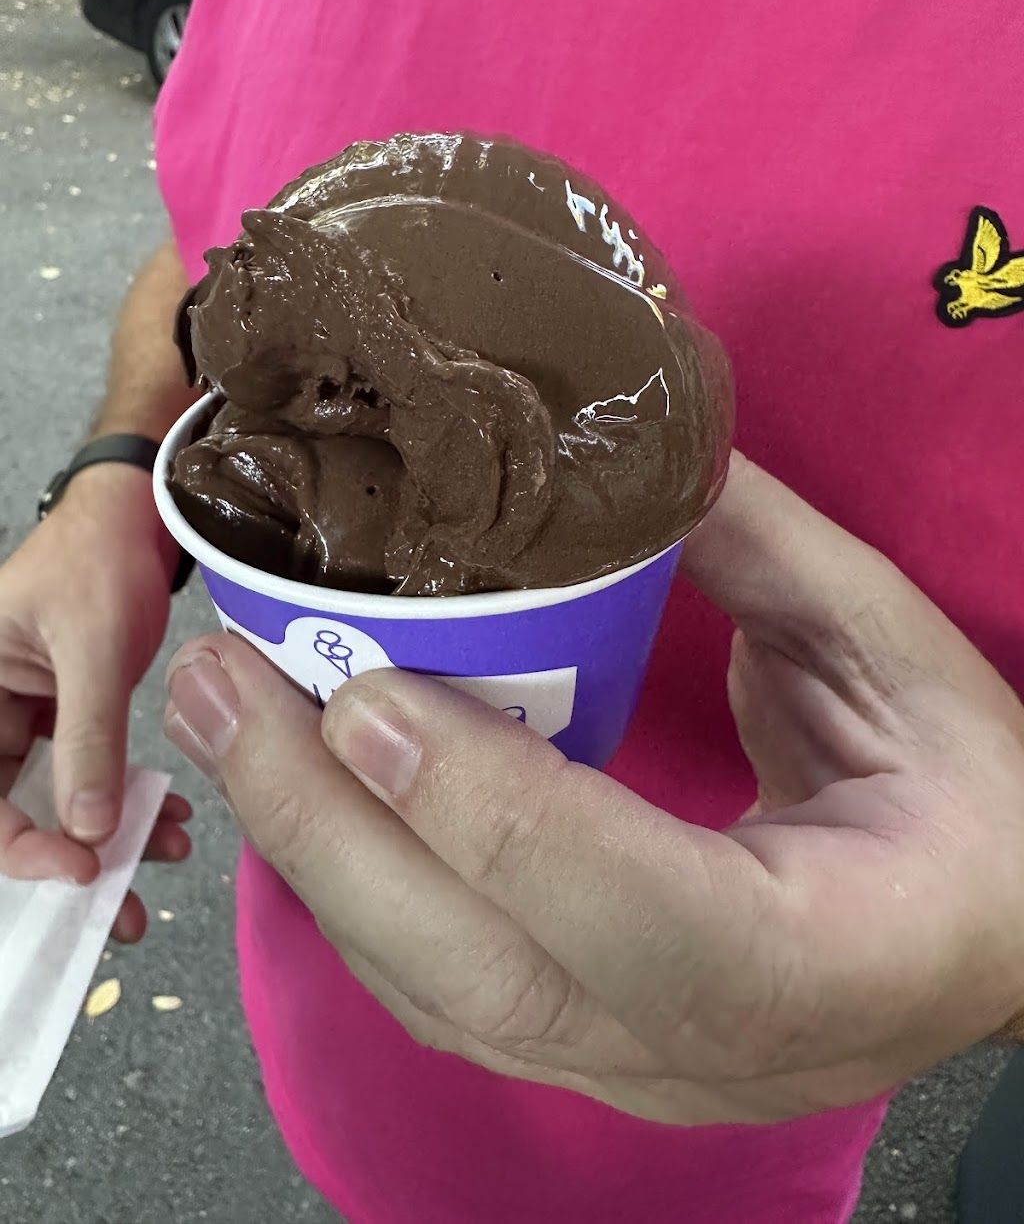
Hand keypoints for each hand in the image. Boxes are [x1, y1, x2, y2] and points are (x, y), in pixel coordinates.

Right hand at [0, 465, 189, 939]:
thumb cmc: (98, 556)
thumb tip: (89, 830)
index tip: (82, 870)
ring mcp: (25, 718)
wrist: (136, 516)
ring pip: (56, 799)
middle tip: (122, 909)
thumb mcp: (91, 645)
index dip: (21, 846)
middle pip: (11, 810)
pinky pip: (88, 773)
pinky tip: (168, 817)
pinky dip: (125, 798)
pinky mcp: (66, 715)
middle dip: (68, 860)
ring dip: (107, 834)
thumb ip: (88, 736)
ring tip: (163, 857)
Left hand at [163, 454, 1023, 1123]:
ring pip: (436, 998)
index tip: (365, 696)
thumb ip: (760, 554)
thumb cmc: (965, 797)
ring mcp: (636, 1068)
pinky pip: (440, 991)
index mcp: (820, 952)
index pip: (635, 911)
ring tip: (228, 717)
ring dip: (311, 856)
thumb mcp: (893, 654)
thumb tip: (617, 458)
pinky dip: (351, 892)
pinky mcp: (590, 1051)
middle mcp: (707, 1048)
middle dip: (329, 829)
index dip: (491, 813)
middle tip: (224, 683)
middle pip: (482, 976)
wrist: (993, 934)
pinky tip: (299, 792)